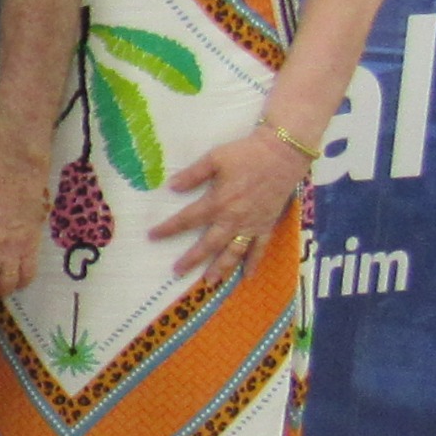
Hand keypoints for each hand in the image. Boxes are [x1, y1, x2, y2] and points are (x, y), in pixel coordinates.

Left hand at [153, 129, 308, 278]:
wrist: (283, 154)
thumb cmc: (247, 154)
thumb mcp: (215, 158)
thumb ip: (193, 174)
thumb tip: (172, 187)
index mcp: (218, 202)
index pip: (187, 219)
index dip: (169, 229)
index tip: (152, 236)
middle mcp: (233, 218)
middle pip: (209, 244)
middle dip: (192, 259)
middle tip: (177, 271)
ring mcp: (252, 224)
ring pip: (233, 252)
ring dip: (221, 268)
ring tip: (209, 281)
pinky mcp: (267, 225)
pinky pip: (260, 248)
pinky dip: (253, 263)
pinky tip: (247, 276)